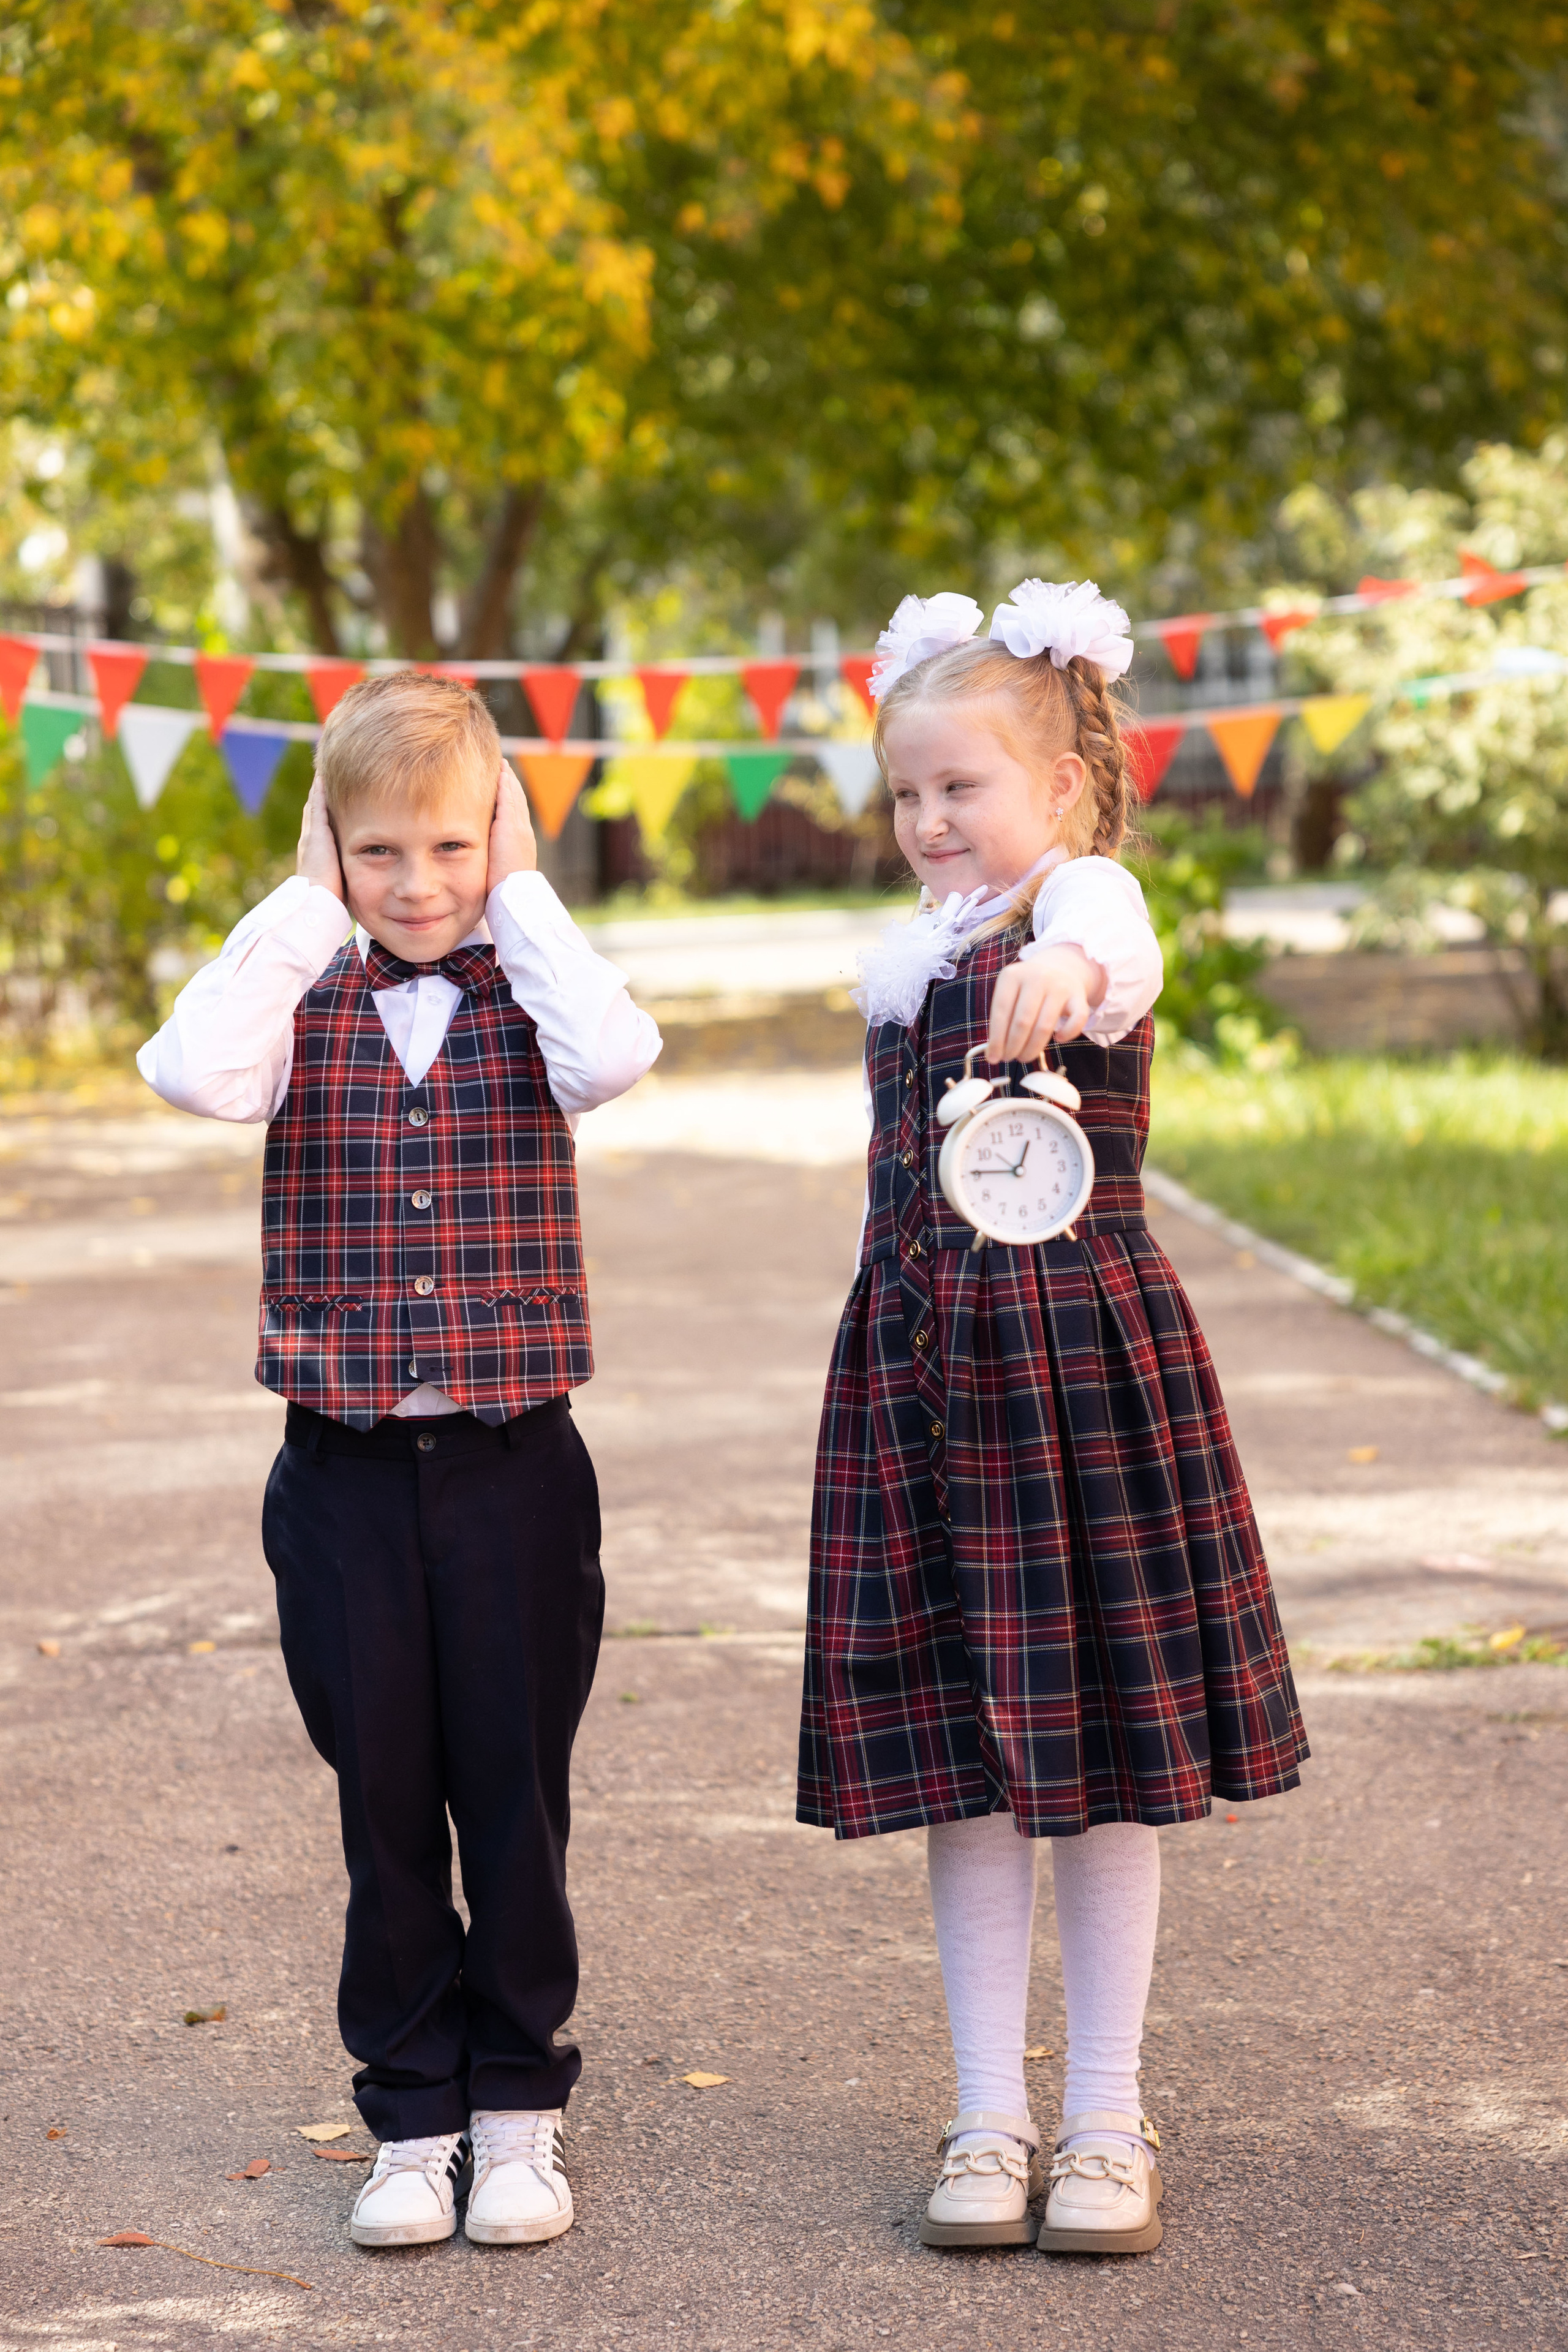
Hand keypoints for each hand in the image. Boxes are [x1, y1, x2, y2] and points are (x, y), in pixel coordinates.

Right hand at [296, 775, 344, 901]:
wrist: (316, 899)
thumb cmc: (331, 898)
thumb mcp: (341, 881)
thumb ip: (348, 873)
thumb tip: (366, 876)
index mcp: (316, 852)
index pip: (320, 825)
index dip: (323, 811)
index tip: (331, 798)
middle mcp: (310, 839)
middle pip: (314, 809)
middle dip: (319, 794)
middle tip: (325, 776)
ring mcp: (311, 833)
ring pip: (314, 803)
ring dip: (319, 788)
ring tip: (324, 770)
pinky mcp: (316, 830)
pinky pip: (317, 803)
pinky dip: (319, 789)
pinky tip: (323, 775)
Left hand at [487, 759, 537, 896]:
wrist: (515, 894)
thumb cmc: (504, 889)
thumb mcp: (499, 869)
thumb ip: (495, 857)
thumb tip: (486, 856)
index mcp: (521, 841)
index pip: (515, 813)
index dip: (510, 797)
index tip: (504, 785)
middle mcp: (523, 831)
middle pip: (517, 800)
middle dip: (511, 783)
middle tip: (504, 767)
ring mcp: (518, 827)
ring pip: (514, 796)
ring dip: (508, 779)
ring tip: (501, 764)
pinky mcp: (510, 826)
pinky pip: (508, 799)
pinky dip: (505, 784)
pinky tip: (500, 772)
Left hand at [985, 945, 1105, 1062]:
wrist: (1059, 967)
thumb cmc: (1028, 989)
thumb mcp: (1010, 993)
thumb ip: (1002, 1017)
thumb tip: (994, 1052)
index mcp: (1012, 976)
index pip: (1001, 1011)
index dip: (996, 1038)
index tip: (994, 1058)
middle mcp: (1036, 977)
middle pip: (1022, 1021)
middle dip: (1013, 1046)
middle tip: (1009, 1058)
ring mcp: (1059, 986)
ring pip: (1045, 1026)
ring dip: (1033, 1048)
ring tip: (1025, 1056)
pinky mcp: (1078, 995)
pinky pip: (1076, 1020)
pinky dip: (1067, 1034)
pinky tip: (1058, 1039)